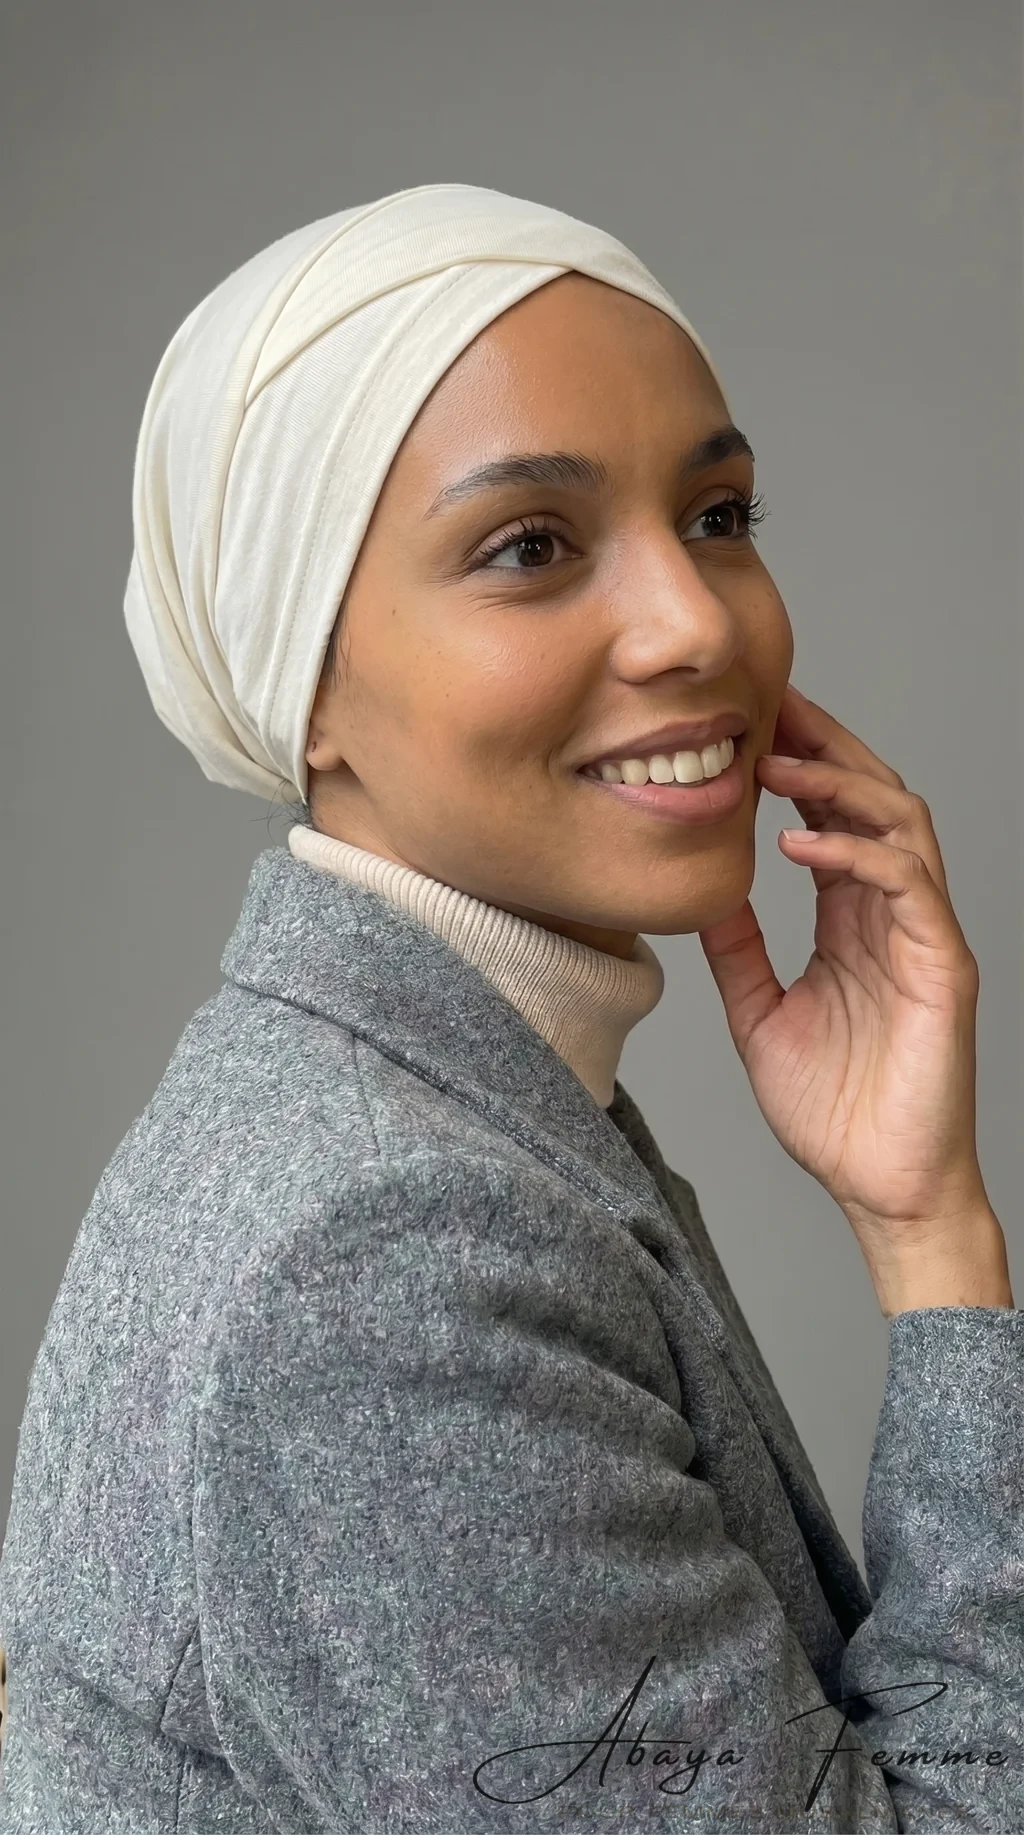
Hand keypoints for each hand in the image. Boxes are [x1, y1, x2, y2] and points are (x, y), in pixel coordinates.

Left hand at [697, 684, 990, 1261]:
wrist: (881, 1187)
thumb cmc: (834, 1112)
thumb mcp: (761, 1014)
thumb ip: (738, 950)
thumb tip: (703, 892)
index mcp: (855, 921)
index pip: (835, 817)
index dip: (800, 765)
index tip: (747, 724)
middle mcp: (895, 916)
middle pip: (876, 798)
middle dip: (826, 746)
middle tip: (771, 704)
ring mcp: (924, 936)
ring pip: (902, 824)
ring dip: (841, 784)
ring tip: (776, 764)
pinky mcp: (943, 967)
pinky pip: (909, 886)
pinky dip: (857, 854)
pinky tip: (800, 843)